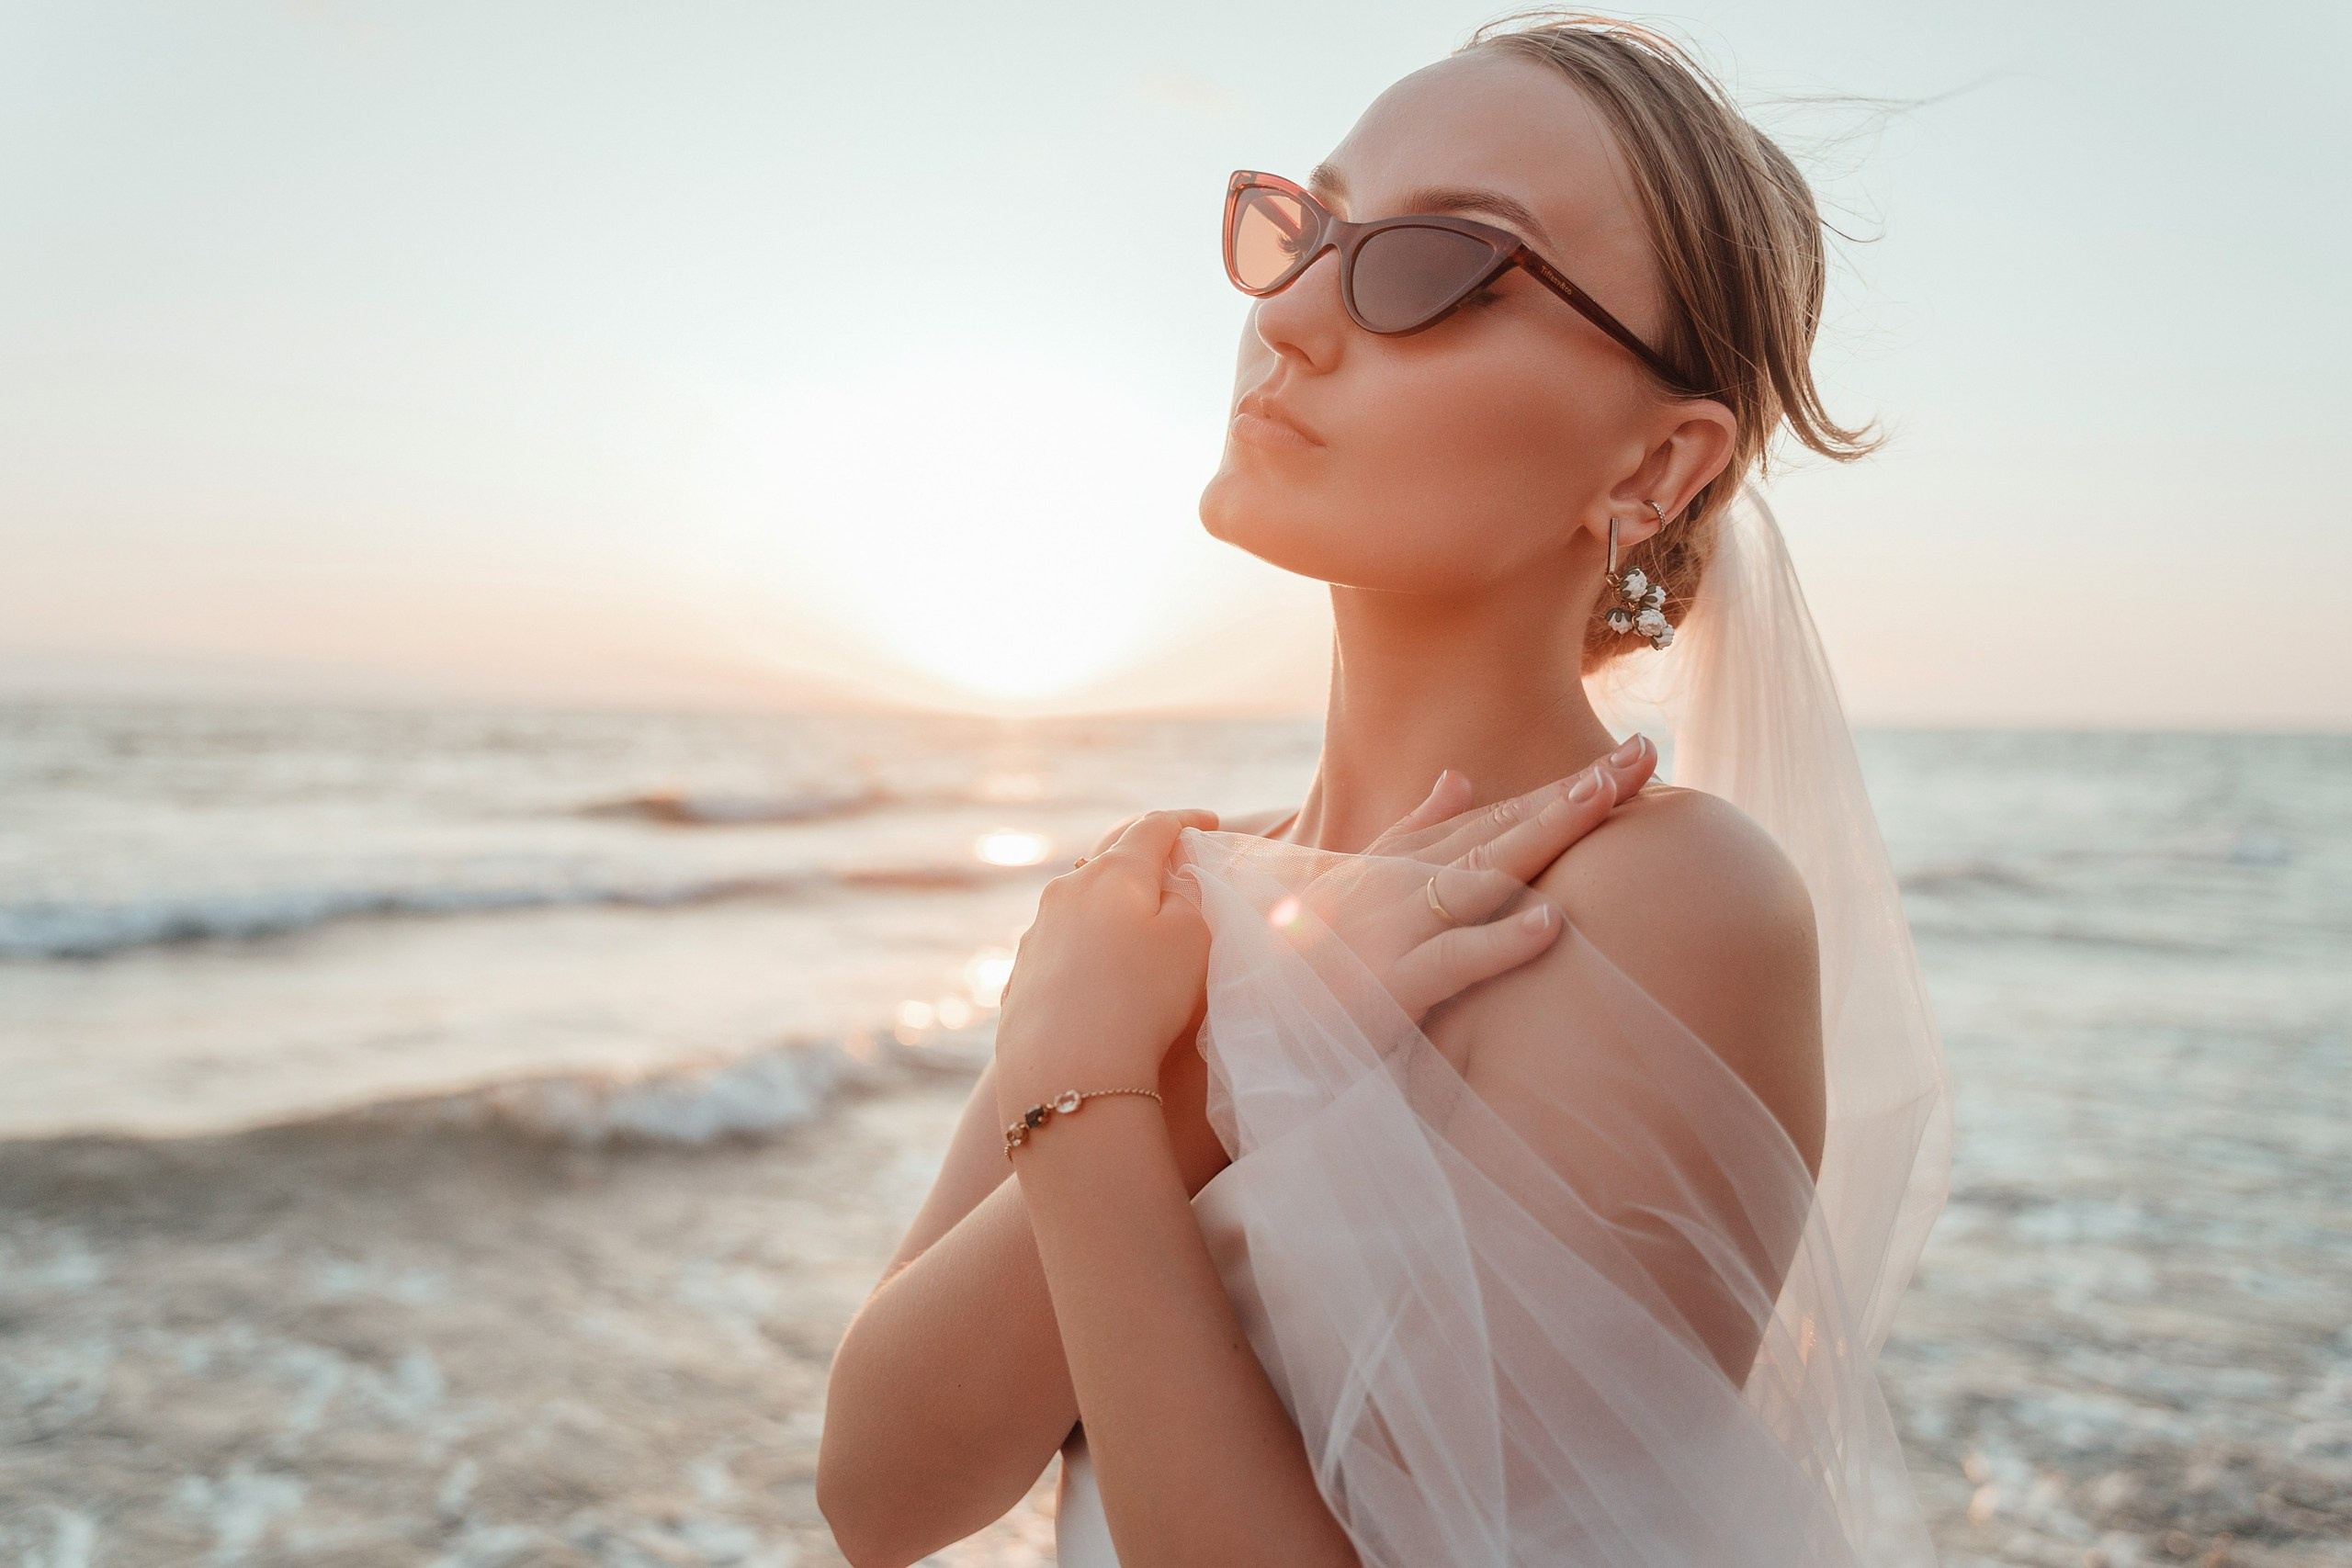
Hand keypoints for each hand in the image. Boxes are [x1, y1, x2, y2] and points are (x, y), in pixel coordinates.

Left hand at [995, 809, 1220, 1107]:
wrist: (1069, 1069)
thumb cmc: (1143, 997)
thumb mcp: (1192, 938)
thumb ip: (1186, 899)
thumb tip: (1165, 889)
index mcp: (1112, 874)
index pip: (1153, 828)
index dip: (1185, 821)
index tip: (1210, 822)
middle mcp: (1065, 892)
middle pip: (1108, 859)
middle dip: (1142, 854)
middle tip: (1170, 858)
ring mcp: (1036, 934)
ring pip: (1080, 902)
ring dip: (1111, 903)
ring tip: (1136, 920)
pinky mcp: (1020, 977)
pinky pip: (1061, 946)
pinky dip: (1087, 944)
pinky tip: (1098, 969)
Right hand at [1287, 735, 1658, 1022]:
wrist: (1239, 1027)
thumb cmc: (1299, 964)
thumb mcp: (1352, 887)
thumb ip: (1409, 832)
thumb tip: (1459, 777)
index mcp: (1401, 865)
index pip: (1495, 816)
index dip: (1562, 787)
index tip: (1628, 761)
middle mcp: (1399, 885)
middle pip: (1501, 829)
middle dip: (1574, 793)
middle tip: (1644, 755)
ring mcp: (1392, 930)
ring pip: (1480, 874)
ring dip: (1542, 835)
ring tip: (1603, 800)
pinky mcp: (1386, 988)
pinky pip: (1452, 960)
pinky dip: (1499, 942)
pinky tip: (1551, 925)